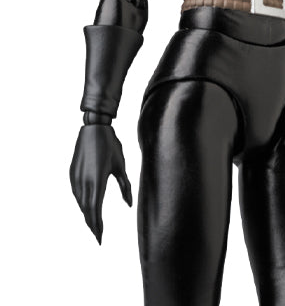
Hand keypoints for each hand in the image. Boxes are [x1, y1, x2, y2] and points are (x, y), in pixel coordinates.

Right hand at [69, 125, 131, 243]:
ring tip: (93, 223)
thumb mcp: (121, 166)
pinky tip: (86, 206)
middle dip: (92, 224)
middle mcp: (84, 181)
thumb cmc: (110, 146)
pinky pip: (76, 192)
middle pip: (86, 210)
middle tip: (98, 235)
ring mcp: (76, 177)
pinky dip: (81, 202)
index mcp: (97, 181)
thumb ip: (125, 186)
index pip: (96, 210)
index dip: (98, 226)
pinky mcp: (72, 172)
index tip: (100, 238)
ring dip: (86, 213)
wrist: (94, 128)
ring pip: (80, 202)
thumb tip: (129, 203)